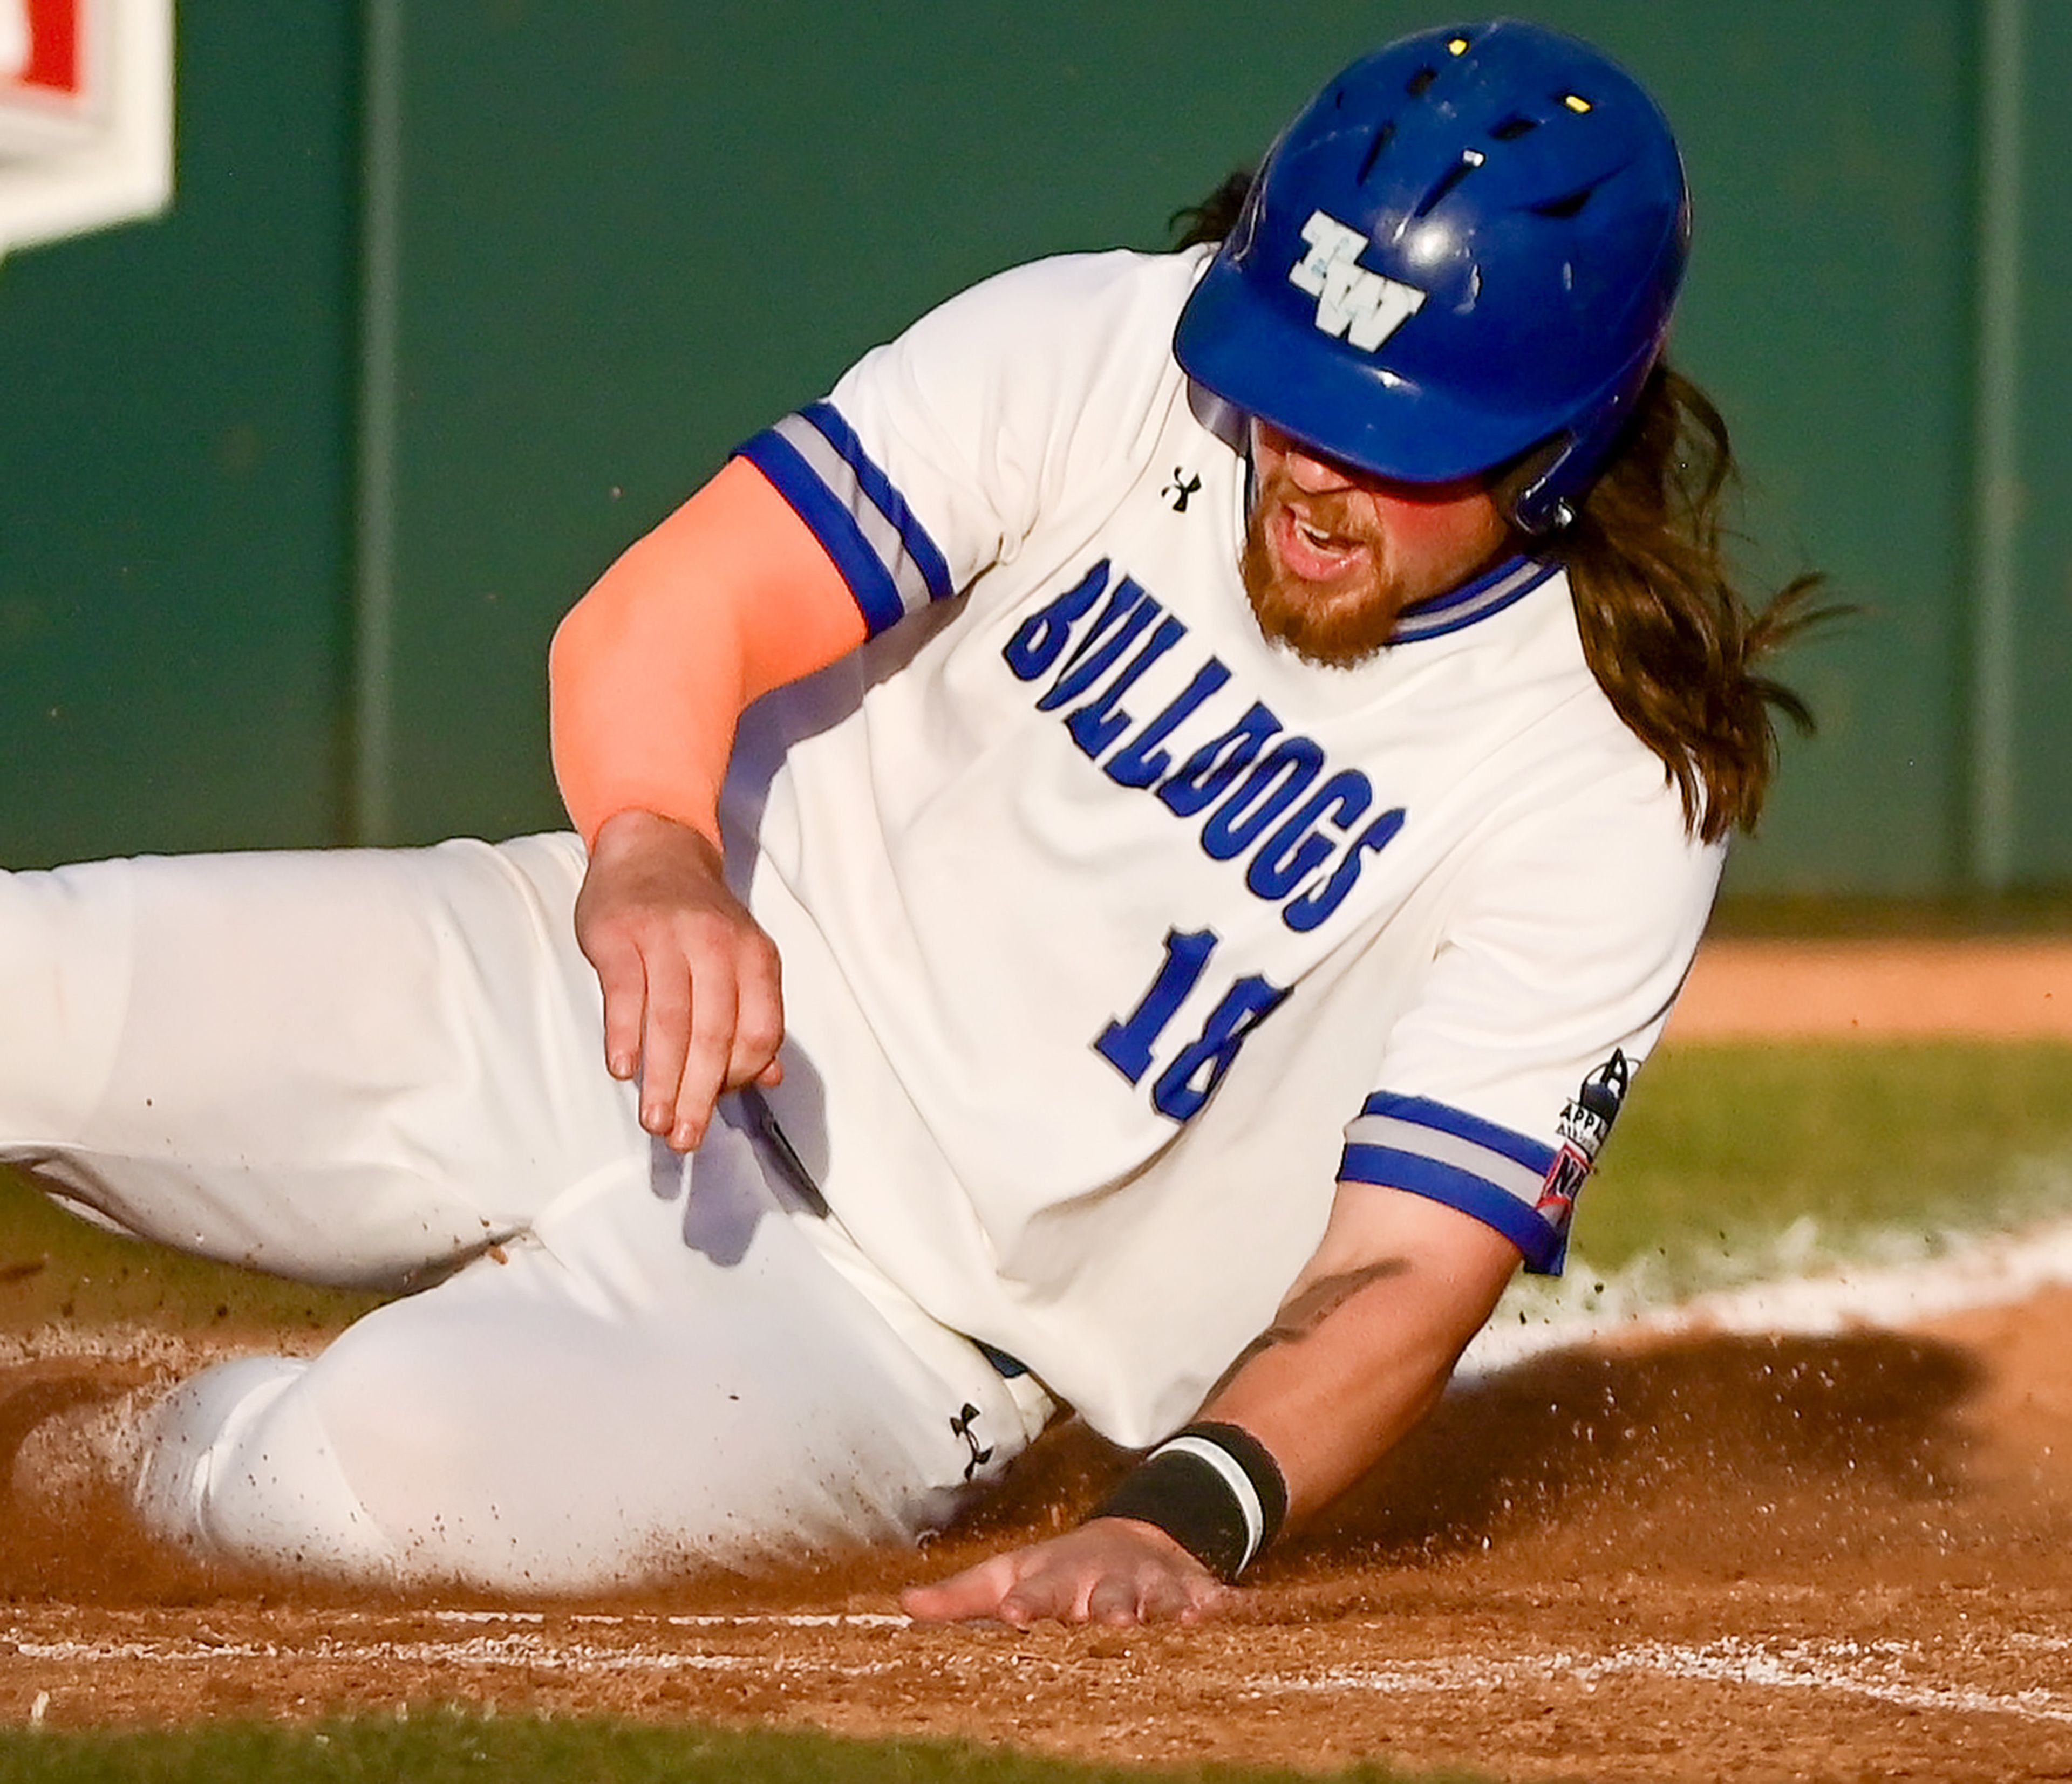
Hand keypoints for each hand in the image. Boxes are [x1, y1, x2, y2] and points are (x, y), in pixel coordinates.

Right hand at [573, 809, 782, 1149]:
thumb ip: (752, 1015)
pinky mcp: (621, 934)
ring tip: (654, 1121)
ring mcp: (667, 937)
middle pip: (715, 1034)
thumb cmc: (696, 917)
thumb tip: (769, 1078)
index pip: (760, 1030)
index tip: (716, 1107)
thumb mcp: (739, 956)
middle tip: (683, 1138)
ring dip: (662, 1078)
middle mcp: (717, 945)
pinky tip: (623, 1070)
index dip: (741, 1077)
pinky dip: (626, 1036)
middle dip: (699, 1095)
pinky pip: (626, 993)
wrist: (653, 843)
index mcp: (754, 956)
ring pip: (671, 1021)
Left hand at [900, 1518, 1233, 1627]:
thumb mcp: (1009, 1577)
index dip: (1029, 1600)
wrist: (1134, 1539)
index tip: (1019, 1612)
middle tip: (1109, 1622)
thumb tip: (902, 1607)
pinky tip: (1226, 1615)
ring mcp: (1151, 1585)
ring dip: (1163, 1609)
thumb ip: (961, 1598)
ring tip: (1170, 1620)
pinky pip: (1210, 1600)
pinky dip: (1218, 1607)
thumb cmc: (1059, 1573)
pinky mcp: (1191, 1592)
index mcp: (1059, 1579)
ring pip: (1159, 1598)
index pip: (1040, 1590)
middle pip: (1106, 1596)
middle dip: (1107, 1608)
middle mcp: (1105, 1580)